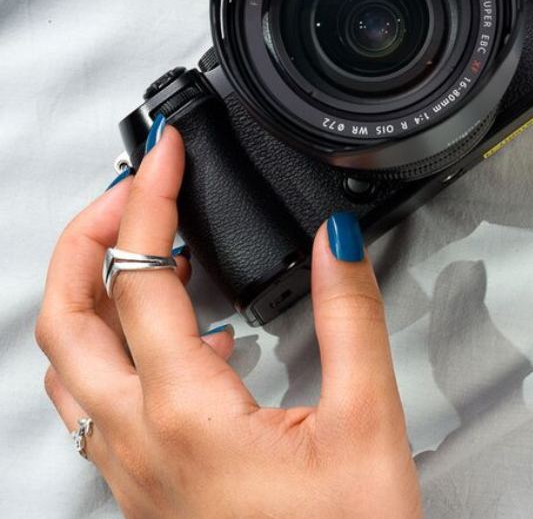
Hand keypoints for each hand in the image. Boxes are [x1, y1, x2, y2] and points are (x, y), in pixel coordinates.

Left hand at [36, 123, 422, 518]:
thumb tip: (335, 238)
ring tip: (153, 252)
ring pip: (68, 367)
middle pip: (63, 319)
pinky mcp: (146, 492)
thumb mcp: (368, 422)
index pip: (141, 278)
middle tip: (136, 188)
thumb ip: (350, 317)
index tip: (166, 149)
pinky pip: (98, 406)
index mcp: (187, 413)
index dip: (149, 199)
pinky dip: (119, 348)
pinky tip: (189, 342)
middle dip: (88, 237)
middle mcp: (139, 443)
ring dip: (94, 294)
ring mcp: (133, 472)